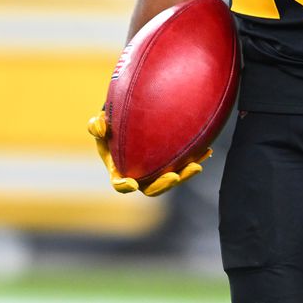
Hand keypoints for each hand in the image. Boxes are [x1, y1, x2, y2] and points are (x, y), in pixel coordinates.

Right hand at [87, 111, 209, 196]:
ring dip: (185, 174)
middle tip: (175, 176)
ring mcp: (156, 169)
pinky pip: (183, 164)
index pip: (119, 183)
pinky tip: (207, 150)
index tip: (132, 184)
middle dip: (164, 185)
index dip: (125, 186)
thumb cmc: (111, 120)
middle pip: (151, 187)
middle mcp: (139, 174)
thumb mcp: (100, 120)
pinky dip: (195, 158)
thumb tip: (99, 129)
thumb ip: (96, 125)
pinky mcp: (171, 161)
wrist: (130, 115)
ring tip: (197, 165)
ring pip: (172, 177)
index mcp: (118, 170)